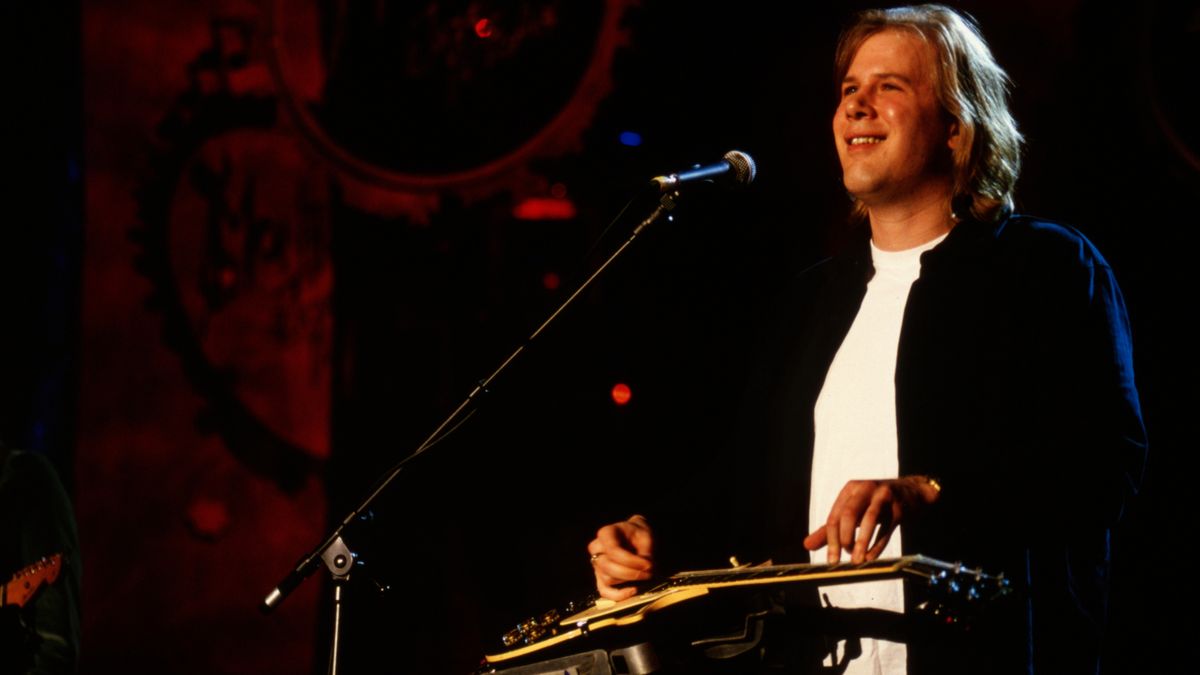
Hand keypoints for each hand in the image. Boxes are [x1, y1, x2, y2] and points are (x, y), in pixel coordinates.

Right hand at [587, 514, 653, 600]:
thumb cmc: (639, 536)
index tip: (648, 564)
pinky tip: (633, 590)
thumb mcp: (646, 537)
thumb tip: (647, 569)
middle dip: (631, 573)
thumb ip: (645, 552)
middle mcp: (596, 549)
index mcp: (606, 534)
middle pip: (608, 567)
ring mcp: (597, 564)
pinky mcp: (600, 577)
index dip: (631, 561)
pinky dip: (618, 595)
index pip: (613, 551)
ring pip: (608, 579)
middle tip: (649, 572)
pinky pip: (604, 591)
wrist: (635, 538)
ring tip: (644, 575)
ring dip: (628, 581)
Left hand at [803, 476, 939, 564]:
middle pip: (849, 514)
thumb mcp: (853, 511)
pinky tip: (872, 558)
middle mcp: (865, 489)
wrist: (911, 492)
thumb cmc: (875, 504)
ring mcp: (883, 497)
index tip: (832, 560)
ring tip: (857, 561)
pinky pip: (887, 528)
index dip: (831, 540)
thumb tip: (807, 545)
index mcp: (850, 489)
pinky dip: (878, 545)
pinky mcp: (899, 507)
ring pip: (870, 519)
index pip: (834, 516)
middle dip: (844, 538)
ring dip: (862, 542)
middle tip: (845, 558)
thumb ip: (830, 529)